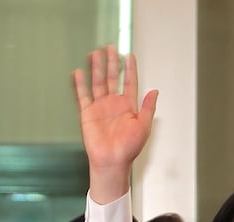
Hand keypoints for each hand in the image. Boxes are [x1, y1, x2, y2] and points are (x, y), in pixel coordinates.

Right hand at [72, 45, 158, 202]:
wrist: (112, 162)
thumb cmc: (128, 149)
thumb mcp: (143, 127)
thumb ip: (148, 108)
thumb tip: (155, 91)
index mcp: (129, 107)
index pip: (130, 83)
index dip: (130, 69)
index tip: (129, 55)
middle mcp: (114, 104)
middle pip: (113, 78)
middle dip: (111, 63)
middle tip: (110, 47)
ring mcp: (100, 108)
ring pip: (98, 83)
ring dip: (97, 68)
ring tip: (95, 53)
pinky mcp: (88, 114)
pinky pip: (83, 96)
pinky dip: (80, 84)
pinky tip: (79, 72)